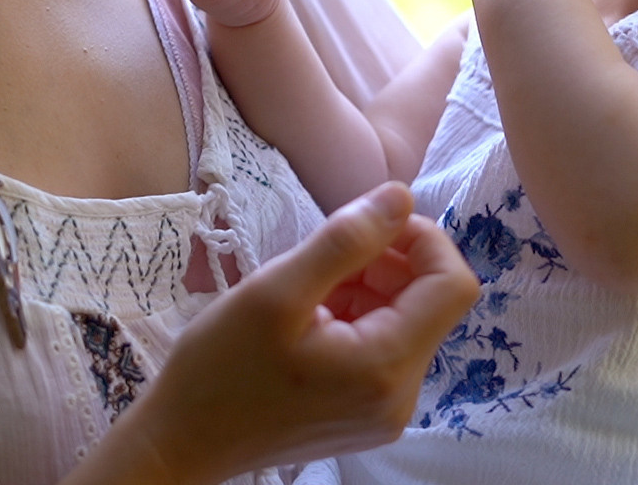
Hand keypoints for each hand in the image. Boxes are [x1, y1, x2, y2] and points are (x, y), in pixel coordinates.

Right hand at [107, 183, 479, 483]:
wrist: (184, 440)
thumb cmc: (220, 368)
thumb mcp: (277, 290)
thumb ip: (346, 240)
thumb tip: (401, 196)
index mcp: (386, 367)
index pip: (453, 285)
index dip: (422, 239)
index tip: (368, 222)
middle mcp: (400, 397)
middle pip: (431, 302)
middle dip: (388, 262)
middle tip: (323, 256)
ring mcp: (385, 410)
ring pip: (406, 321)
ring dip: (369, 287)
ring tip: (308, 288)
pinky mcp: (367, 414)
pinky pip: (385, 347)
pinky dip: (357, 316)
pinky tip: (310, 316)